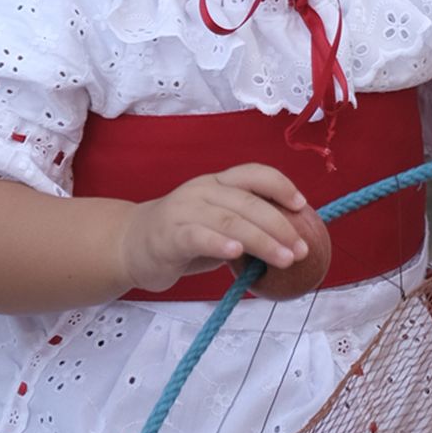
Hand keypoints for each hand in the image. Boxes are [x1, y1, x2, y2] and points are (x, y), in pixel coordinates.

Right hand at [120, 162, 324, 288]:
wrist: (129, 245)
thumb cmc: (182, 238)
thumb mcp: (217, 225)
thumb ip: (246, 226)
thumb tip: (293, 241)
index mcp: (217, 183)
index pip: (253, 173)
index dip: (280, 186)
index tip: (301, 206)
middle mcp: (202, 190)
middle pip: (248, 202)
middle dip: (280, 225)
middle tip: (302, 249)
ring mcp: (184, 211)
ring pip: (230, 220)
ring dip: (262, 240)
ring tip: (285, 259)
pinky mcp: (169, 235)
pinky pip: (198, 236)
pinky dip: (220, 243)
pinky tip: (237, 252)